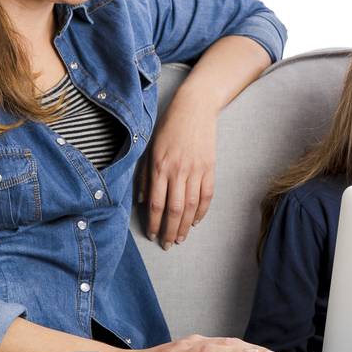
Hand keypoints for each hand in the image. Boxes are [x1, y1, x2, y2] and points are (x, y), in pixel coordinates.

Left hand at [135, 99, 216, 247]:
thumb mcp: (149, 148)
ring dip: (185, 226)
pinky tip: (195, 221)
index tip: (152, 234)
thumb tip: (142, 201)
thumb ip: (144, 175)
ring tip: (180, 238)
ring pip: (191, 206)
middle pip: (174, 210)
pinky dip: (202, 211)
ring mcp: (195, 170)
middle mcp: (178, 171)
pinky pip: (207, 196)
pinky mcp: (210, 168)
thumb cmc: (168, 126)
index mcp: (160, 167)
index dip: (154, 223)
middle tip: (167, 244)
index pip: (156, 203)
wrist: (195, 107)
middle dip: (169, 230)